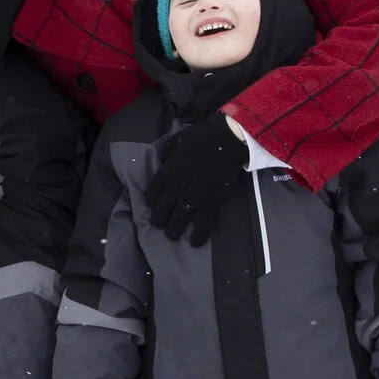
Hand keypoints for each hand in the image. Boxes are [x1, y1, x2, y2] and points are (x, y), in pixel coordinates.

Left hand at [144, 115, 248, 245]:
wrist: (226, 140)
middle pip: (161, 210)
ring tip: (172, 235)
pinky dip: (197, 236)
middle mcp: (175, 188)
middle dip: (158, 220)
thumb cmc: (203, 136)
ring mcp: (192, 198)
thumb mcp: (178, 138)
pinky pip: (201, 225)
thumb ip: (167, 150)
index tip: (154, 204)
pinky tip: (194, 242)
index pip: (152, 192)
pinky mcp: (209, 204)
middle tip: (160, 224)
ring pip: (176, 222)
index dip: (152, 201)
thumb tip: (163, 160)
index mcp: (167, 172)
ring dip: (172, 231)